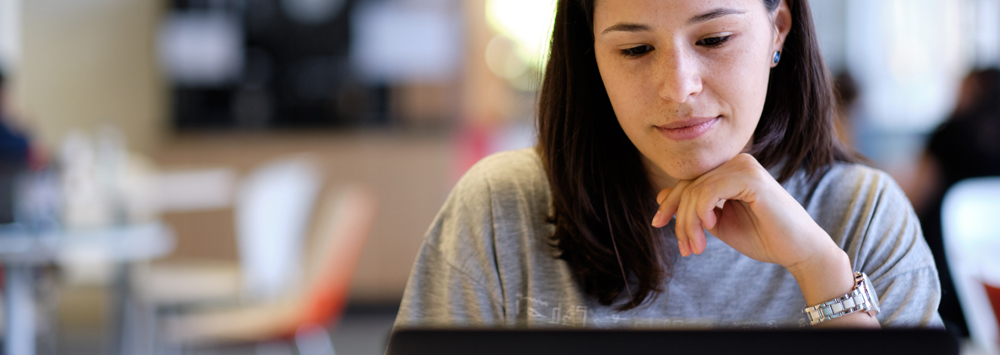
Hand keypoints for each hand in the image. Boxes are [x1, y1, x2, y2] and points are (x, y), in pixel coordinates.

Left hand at [650, 153, 833, 269]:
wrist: (799, 251)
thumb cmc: (762, 237)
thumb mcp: (717, 223)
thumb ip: (694, 208)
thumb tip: (660, 194)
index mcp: (730, 170)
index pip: (689, 181)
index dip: (670, 202)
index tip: (657, 224)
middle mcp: (737, 162)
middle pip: (689, 185)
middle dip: (680, 218)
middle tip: (684, 247)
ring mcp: (744, 166)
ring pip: (696, 190)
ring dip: (689, 222)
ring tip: (696, 247)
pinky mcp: (751, 177)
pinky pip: (709, 190)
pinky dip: (702, 212)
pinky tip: (711, 227)